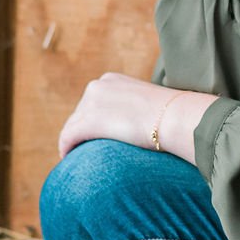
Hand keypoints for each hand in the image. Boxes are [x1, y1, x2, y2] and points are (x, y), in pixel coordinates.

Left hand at [57, 73, 214, 162]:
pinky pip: (68, 137)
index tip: (93, 136)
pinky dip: (65, 148)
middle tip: (83, 150)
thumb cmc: (171, 115)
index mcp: (111, 80)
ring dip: (73, 141)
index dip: (91, 119)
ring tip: (76, 156)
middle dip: (80, 131)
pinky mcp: (89, 121)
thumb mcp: (148, 103)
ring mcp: (91, 103)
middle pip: (80, 113)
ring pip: (72, 125)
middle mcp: (97, 86)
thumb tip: (140, 122)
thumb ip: (136, 108)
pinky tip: (68, 158)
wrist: (174, 117)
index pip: (93, 101)